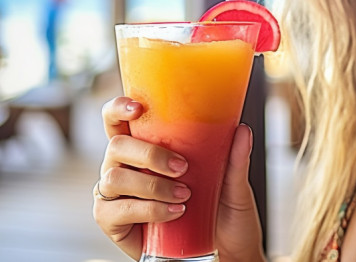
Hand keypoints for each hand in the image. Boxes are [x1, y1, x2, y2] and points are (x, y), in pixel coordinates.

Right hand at [92, 96, 265, 261]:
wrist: (225, 253)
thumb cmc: (222, 213)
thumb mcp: (233, 184)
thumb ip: (235, 159)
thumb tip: (242, 130)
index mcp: (145, 148)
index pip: (119, 121)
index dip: (119, 109)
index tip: (139, 107)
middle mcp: (124, 167)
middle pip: (117, 145)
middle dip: (149, 153)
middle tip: (182, 167)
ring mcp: (115, 195)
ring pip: (114, 177)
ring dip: (151, 184)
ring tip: (184, 195)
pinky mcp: (113, 222)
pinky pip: (116, 210)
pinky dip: (148, 209)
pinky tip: (174, 213)